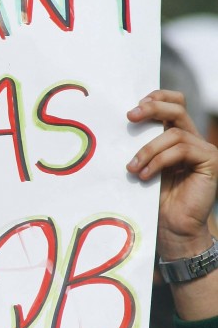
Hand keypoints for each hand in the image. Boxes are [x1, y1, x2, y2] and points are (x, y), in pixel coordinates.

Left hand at [127, 90, 217, 259]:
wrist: (172, 229)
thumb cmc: (155, 201)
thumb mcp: (144, 166)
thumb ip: (141, 146)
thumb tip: (120, 126)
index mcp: (177, 136)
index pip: (174, 104)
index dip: (157, 98)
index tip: (133, 107)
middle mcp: (193, 139)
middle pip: (177, 108)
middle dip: (152, 109)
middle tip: (130, 116)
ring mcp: (204, 149)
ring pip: (174, 133)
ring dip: (148, 149)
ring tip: (132, 168)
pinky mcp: (210, 161)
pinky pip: (182, 150)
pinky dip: (159, 161)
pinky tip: (145, 175)